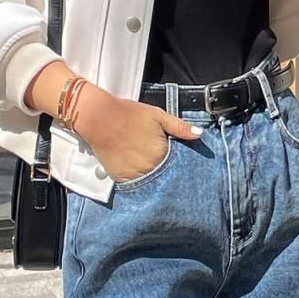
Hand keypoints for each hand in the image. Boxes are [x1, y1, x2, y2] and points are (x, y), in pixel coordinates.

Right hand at [76, 85, 200, 182]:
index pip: (177, 165)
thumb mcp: (157, 115)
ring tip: (143, 160)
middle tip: (154, 157)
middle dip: (163, 169)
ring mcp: (135, 175)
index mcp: (161, 153)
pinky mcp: (120, 178)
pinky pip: (134, 184)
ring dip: (150, 174)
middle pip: (164, 175)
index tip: (171, 157)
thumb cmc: (127, 113)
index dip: (176, 161)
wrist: (98, 117)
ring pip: (150, 181)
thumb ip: (180, 126)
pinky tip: (133, 165)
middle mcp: (150, 168)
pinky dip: (136, 178)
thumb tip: (199, 134)